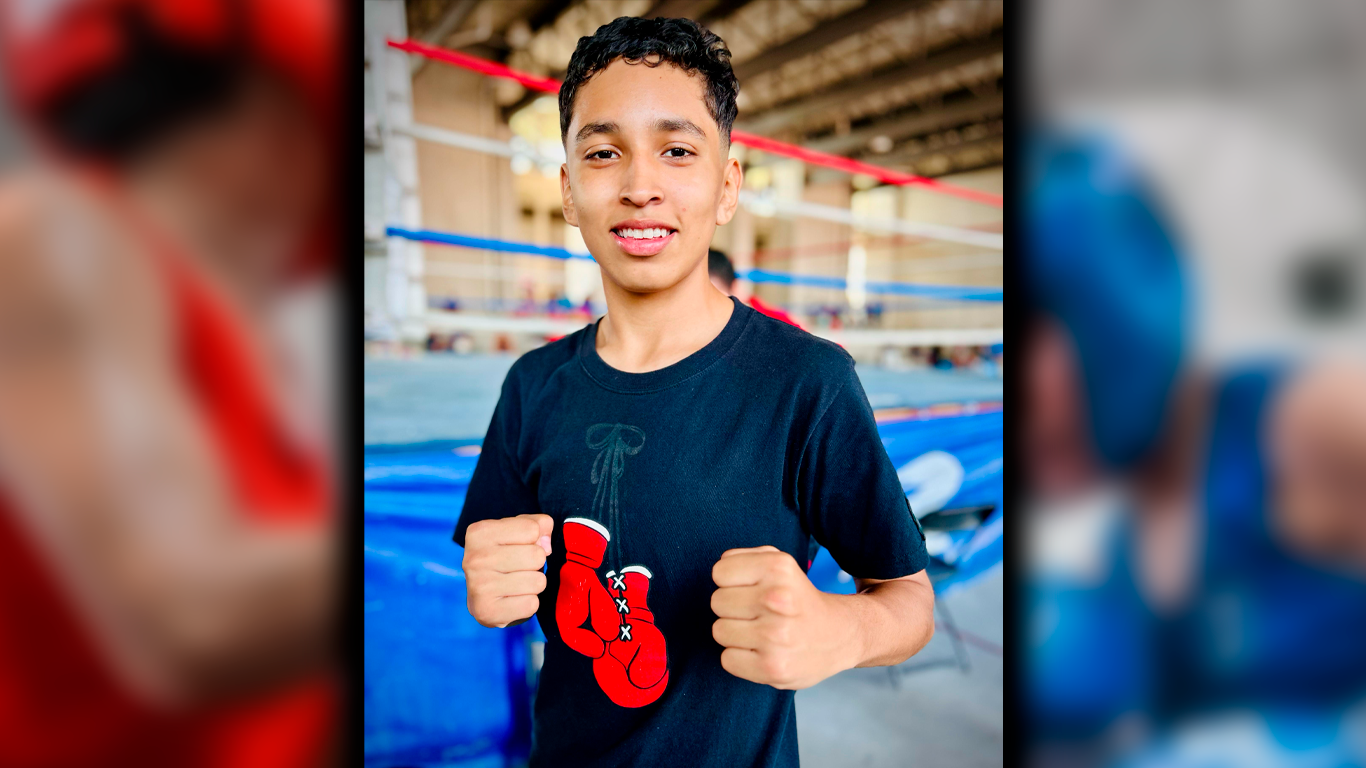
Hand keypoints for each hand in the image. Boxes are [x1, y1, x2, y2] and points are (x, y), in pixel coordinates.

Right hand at [462, 514, 552, 627]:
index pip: (532, 529)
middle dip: (536, 563)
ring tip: (517, 584)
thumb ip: (538, 524)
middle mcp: (474, 558)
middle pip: (536, 556)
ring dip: (533, 584)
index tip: (518, 547)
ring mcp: (479, 586)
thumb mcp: (518, 531)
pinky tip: (512, 600)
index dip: (534, 539)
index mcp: (480, 533)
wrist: (484, 598)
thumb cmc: (504, 556)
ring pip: (538, 581)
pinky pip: (532, 604)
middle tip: (519, 568)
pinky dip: (528, 603)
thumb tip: (546, 544)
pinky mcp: (487, 612)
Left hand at [710, 546, 857, 689]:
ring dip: (735, 633)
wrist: (838, 636)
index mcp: (778, 568)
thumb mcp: (780, 563)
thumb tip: (719, 572)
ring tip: (760, 632)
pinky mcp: (772, 667)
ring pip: (719, 631)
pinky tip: (761, 651)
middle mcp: (777, 600)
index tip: (751, 588)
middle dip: (733, 607)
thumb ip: (746, 557)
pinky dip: (740, 658)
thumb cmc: (798, 599)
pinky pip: (727, 659)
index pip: (719, 572)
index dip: (732, 581)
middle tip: (757, 612)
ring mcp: (775, 636)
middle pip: (717, 602)